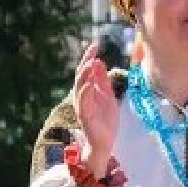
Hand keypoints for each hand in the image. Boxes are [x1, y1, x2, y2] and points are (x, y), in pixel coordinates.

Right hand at [73, 45, 119, 179]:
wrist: (105, 143)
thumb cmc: (106, 121)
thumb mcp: (108, 97)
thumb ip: (103, 82)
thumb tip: (99, 62)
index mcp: (88, 91)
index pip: (87, 70)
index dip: (89, 57)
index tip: (96, 44)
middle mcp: (82, 97)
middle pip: (81, 75)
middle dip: (86, 61)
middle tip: (93, 49)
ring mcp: (82, 106)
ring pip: (79, 87)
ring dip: (85, 74)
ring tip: (91, 62)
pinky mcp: (85, 117)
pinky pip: (83, 103)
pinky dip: (86, 92)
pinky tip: (90, 84)